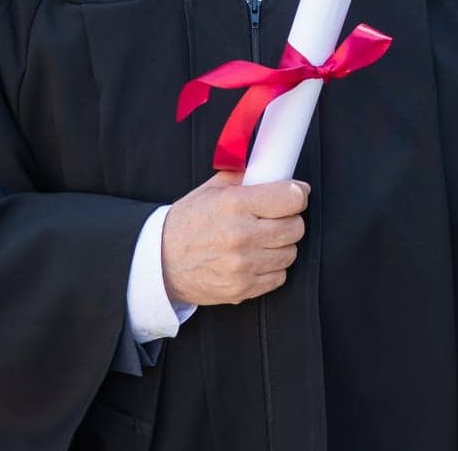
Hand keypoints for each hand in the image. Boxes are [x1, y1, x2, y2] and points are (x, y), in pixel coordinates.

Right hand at [161, 171, 308, 306]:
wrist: (159, 263)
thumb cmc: (186, 224)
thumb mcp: (209, 191)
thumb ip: (243, 178)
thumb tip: (274, 169)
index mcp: (235, 205)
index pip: (291, 198)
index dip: (297, 194)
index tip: (295, 194)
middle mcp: (241, 235)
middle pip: (296, 227)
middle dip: (290, 219)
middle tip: (277, 217)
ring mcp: (243, 265)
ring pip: (290, 253)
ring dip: (282, 245)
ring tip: (264, 239)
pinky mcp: (242, 288)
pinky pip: (279, 276)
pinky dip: (272, 267)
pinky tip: (256, 258)